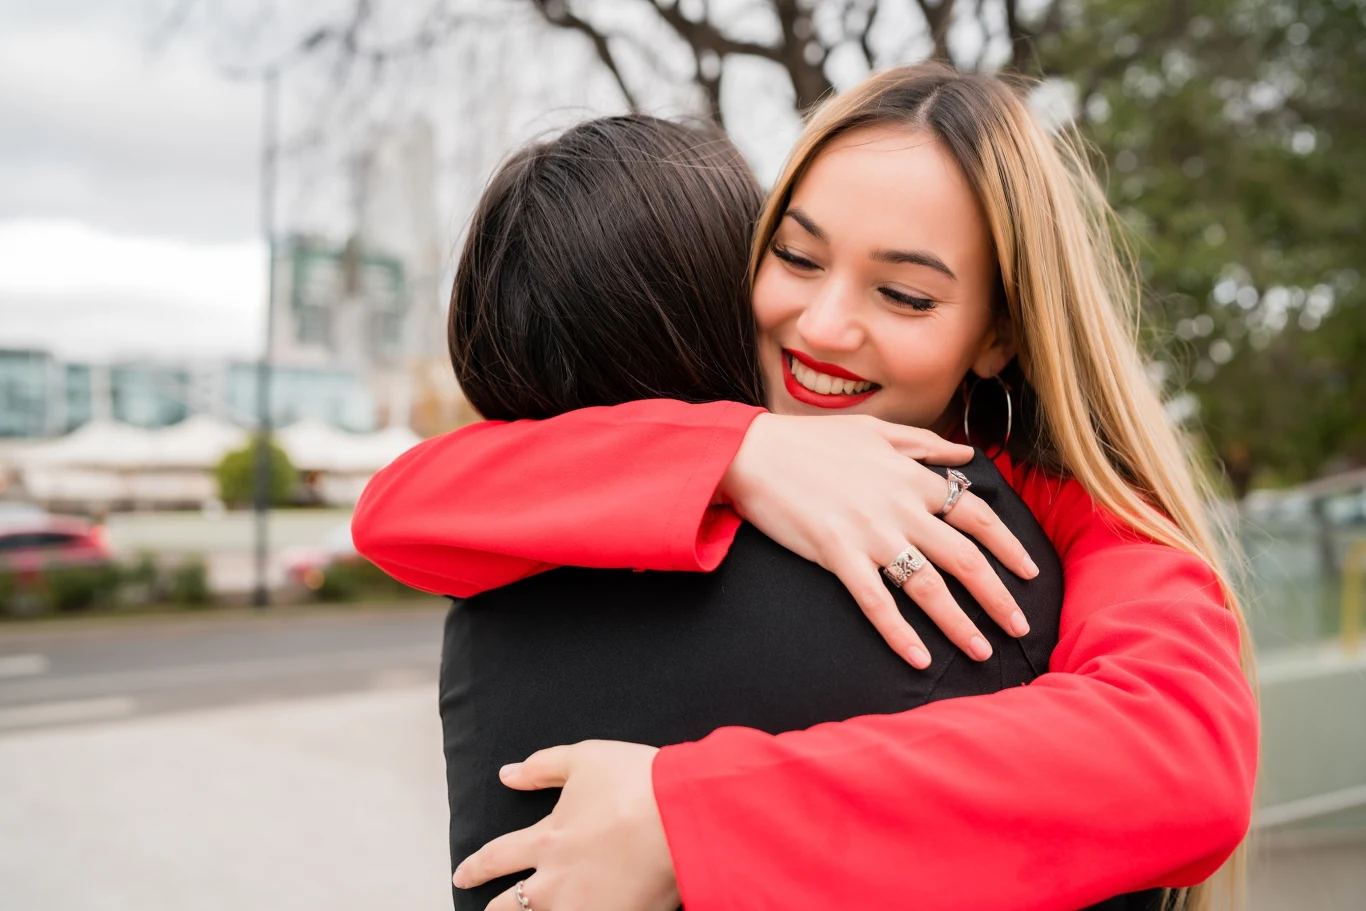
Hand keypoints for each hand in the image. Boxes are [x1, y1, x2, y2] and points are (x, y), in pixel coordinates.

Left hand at [453, 741, 677, 910]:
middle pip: (510, 907)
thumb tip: (508, 774)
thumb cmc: (638, 782)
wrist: (684, 815)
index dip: (474, 868)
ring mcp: (584, 908)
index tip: (461, 876)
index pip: (495, 858)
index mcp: (546, 839)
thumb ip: (542, 766)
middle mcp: (556, 882)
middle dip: (494, 910)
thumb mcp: (585, 759)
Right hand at [718, 413, 1038, 668]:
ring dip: (959, 623)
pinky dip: (899, 632)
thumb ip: (925, 445)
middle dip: (998, 595)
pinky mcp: (836, 554)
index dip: (1008, 546)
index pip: (977, 515)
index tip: (1029, 571)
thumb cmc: (812, 441)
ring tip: (982, 652)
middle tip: (1019, 627)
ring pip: (928, 585)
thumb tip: (968, 455)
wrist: (755, 451)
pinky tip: (918, 659)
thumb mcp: (875, 431)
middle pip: (964, 558)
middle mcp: (900, 507)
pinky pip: (875, 601)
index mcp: (912, 478)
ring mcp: (869, 532)